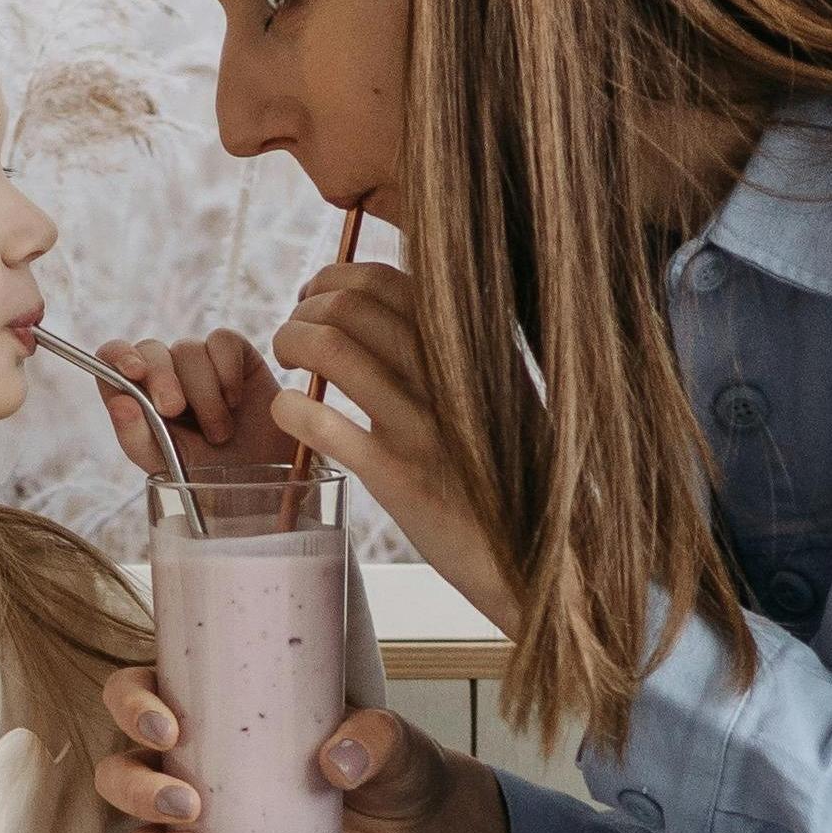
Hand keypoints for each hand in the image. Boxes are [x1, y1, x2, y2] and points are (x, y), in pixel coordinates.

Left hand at [90, 328, 306, 481]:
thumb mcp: (164, 464)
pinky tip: (235, 402)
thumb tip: (119, 402)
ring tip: (219, 432)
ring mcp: (198, 360)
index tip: (133, 372)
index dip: (118, 356)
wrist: (259, 480)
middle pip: (150, 349)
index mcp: (138, 395)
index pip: (111, 357)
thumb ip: (136, 435)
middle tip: (174, 410)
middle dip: (161, 378)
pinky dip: (227, 372)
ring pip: (188, 348)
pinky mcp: (232, 353)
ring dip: (204, 394)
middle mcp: (164, 372)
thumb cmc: (206, 475)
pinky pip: (222, 341)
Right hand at [93, 667, 511, 832]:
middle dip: (137, 789)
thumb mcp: (389, 737)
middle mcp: (191, 764)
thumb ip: (372, 738)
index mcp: (212, 709)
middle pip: (121, 770)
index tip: (170, 727)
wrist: (409, 830)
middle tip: (187, 804)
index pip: (136, 694)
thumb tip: (338, 760)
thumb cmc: (385, 763)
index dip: (132, 706)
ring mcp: (201, 824)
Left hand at [266, 259, 516, 629]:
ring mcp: (424, 424)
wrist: (547, 553)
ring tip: (285, 359)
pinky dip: (293, 408)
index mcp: (471, 345)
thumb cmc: (513, 475)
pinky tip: (288, 412)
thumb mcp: (497, 395)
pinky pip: (328, 425)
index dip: (337, 279)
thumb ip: (453, 353)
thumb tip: (388, 317)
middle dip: (306, 309)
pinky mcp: (401, 477)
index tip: (317, 297)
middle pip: (352, 304)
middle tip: (294, 333)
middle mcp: (449, 373)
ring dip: (291, 342)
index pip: (388, 280)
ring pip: (333, 348)